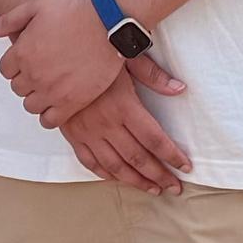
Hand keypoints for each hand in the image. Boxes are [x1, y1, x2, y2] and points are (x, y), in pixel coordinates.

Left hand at [0, 0, 128, 130]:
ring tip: (51, 86)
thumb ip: (8, 20)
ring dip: (37, 97)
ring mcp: (52, 91)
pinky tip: (58, 103)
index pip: (6, 70)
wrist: (108, 21)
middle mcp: (33, 75)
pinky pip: (50, 121)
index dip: (17, 64)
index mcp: (21, 52)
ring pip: (31, 106)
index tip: (30, 59)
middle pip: (18, 88)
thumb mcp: (36, 5)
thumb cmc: (73, 10)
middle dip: (27, 80)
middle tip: (43, 70)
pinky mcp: (72, 102)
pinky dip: (50, 115)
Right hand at [61, 66, 194, 191]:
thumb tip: (179, 89)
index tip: (185, 166)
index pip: (154, 139)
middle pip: (138, 158)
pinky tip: (119, 178)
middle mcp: (106, 124)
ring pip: (115, 166)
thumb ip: (154, 76)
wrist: (56, 56)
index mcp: (124, 106)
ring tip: (153, 189)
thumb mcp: (128, 58)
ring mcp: (88, 132)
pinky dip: (106, 174)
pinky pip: (90, 162)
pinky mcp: (73, 135)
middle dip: (160, 175)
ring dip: (136, 181)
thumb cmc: (96, 53)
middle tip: (175, 187)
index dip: (172, 156)